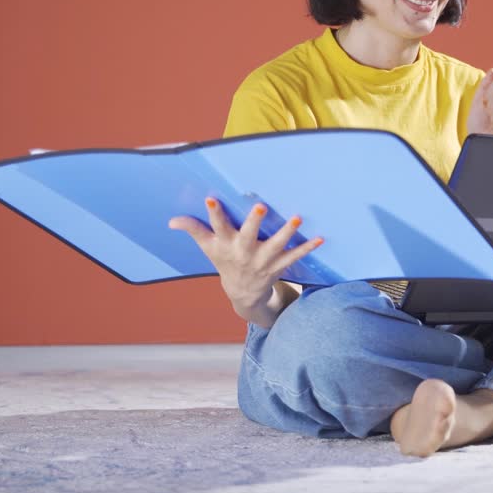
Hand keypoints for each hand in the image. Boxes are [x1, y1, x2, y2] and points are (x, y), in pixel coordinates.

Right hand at [168, 198, 321, 309]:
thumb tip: (171, 221)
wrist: (242, 293)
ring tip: (297, 219)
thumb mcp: (208, 247)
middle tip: (260, 206)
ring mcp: (262, 260)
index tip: (212, 200)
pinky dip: (307, 248)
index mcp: (226, 245)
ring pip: (275, 246)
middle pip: (248, 235)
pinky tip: (320, 238)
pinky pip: (294, 256)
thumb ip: (193, 230)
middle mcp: (244, 252)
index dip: (214, 214)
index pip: (217, 227)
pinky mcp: (278, 266)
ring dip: (286, 233)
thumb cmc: (224, 261)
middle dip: (254, 222)